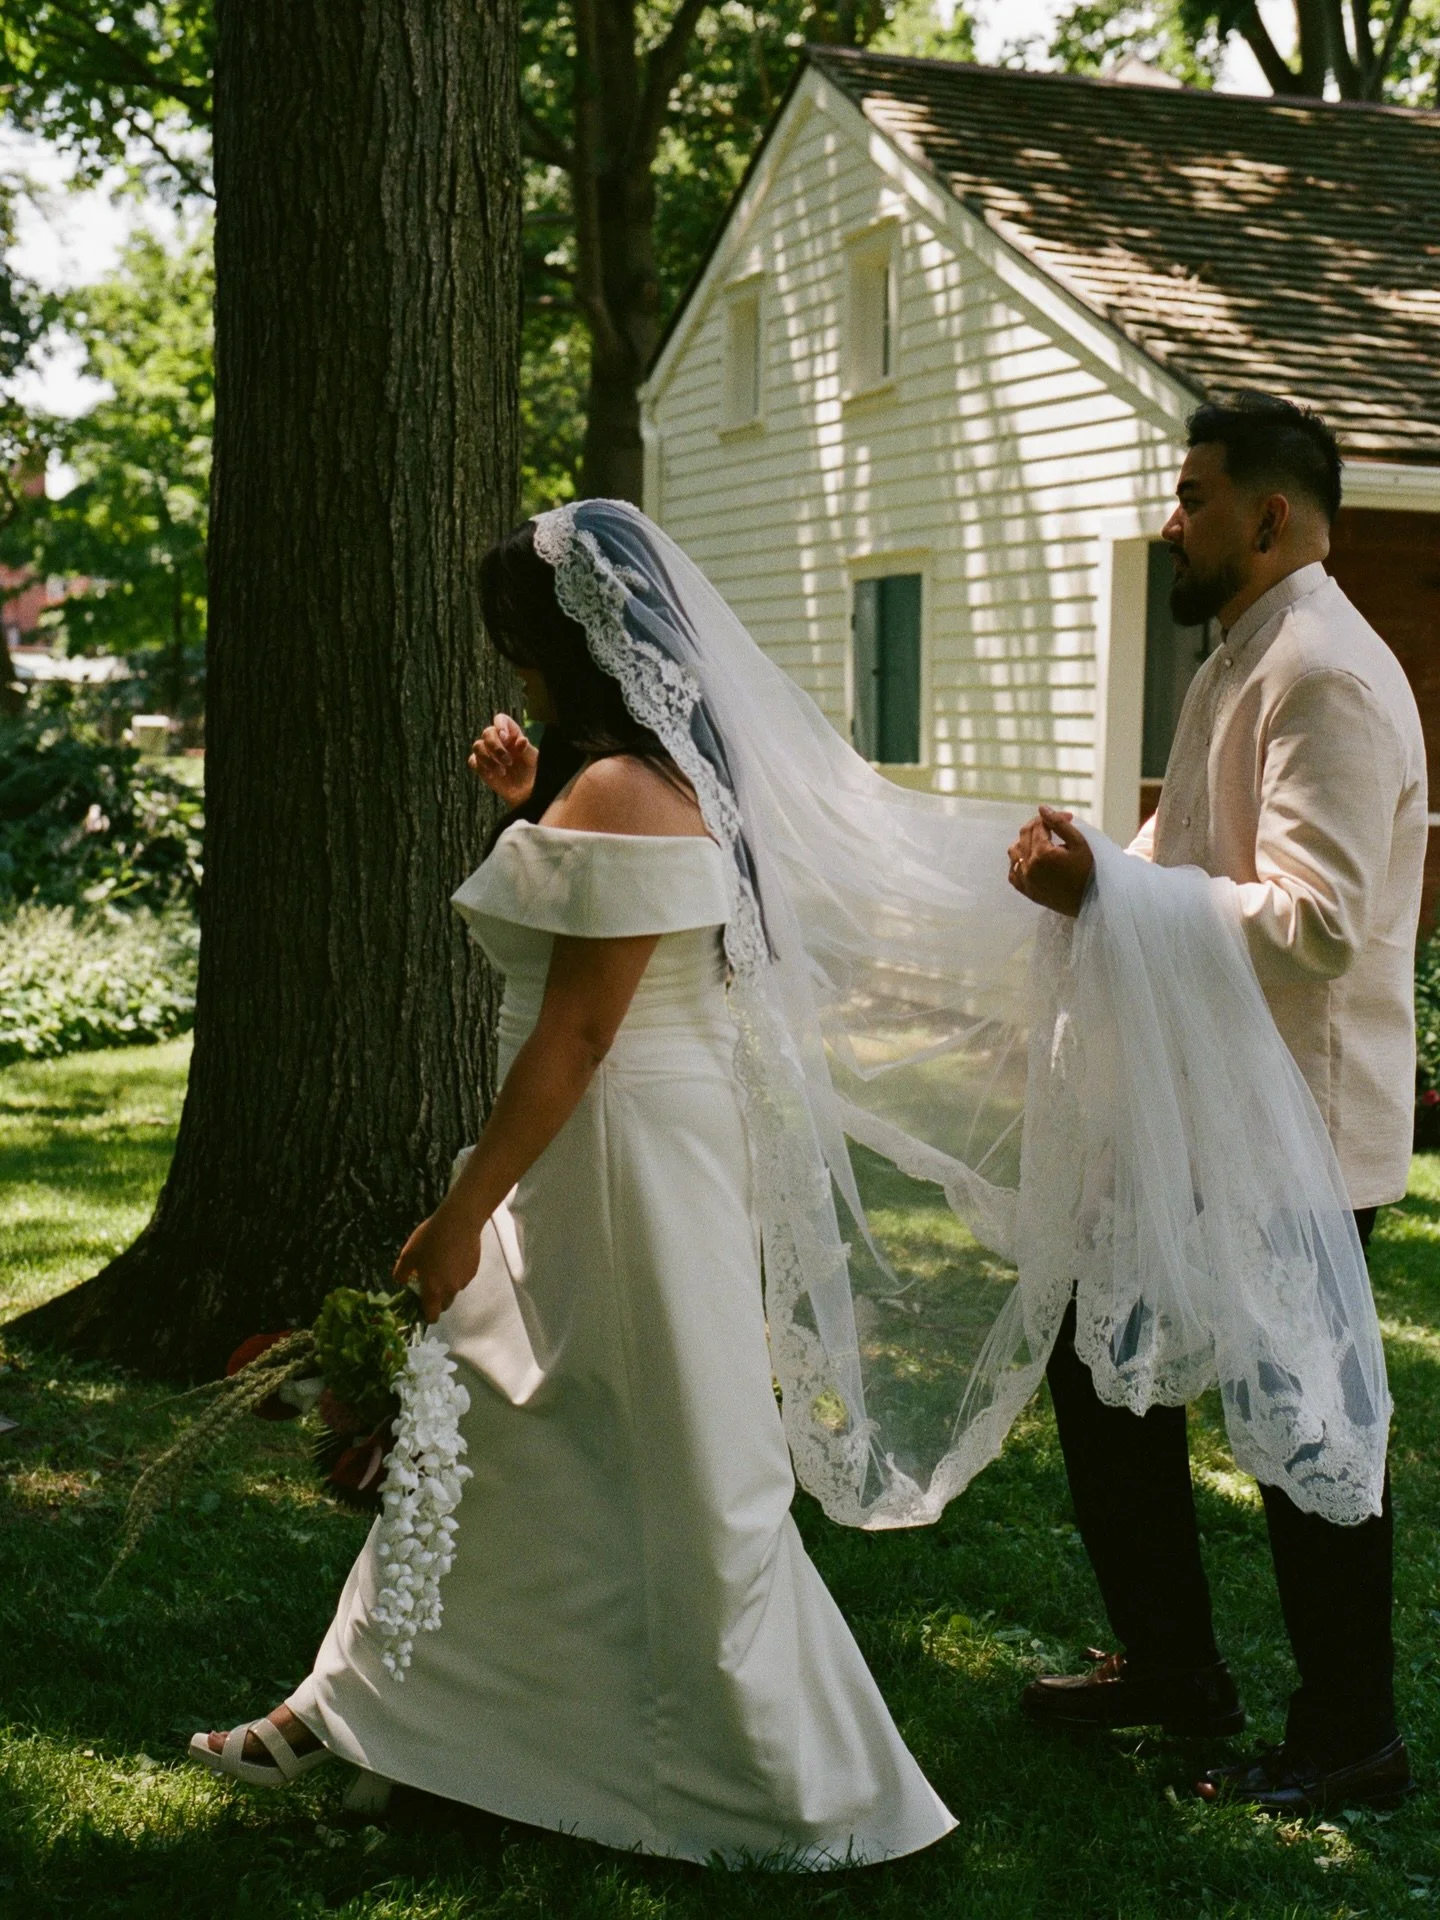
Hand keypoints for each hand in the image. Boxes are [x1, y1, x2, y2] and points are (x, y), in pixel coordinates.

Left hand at [392, 1200, 484, 1323]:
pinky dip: (457, 1273)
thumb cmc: (430, 1238)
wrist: (459, 1221)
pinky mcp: (473, 1270)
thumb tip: (402, 1282)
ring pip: (454, 1290)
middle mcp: (451, 1290)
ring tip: (441, 1263)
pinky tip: (452, 1256)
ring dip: (447, 1284)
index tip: (420, 1304)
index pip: (432, 1317)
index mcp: (433, 1290)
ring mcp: (464, 1281)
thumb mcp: (408, 1254)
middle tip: (429, 1281)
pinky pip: (463, 1278)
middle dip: (436, 1299)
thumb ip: (401, 1273)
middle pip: (444, 1305)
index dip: (425, 1315)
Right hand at [468, 712, 537, 807]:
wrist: (524, 790)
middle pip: (487, 733)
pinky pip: (473, 761)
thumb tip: (521, 740)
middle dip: (496, 747)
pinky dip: (482, 767)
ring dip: (488, 759)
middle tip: (508, 762)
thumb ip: (527, 749)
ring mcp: (487, 752)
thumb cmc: (531, 770)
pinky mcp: (480, 765)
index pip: (500, 719)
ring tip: (502, 772)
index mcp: (511, 734)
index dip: (500, 724)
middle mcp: (497, 740)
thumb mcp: (533, 759)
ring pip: (477, 746)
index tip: (505, 737)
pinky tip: (493, 775)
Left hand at [1007, 805, 1093, 917]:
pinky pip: (1013, 872)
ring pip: (1014, 852)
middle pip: (1024, 835)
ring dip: (1025, 842)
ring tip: (1042, 841)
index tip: (1066, 818)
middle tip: (1053, 826)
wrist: (1091, 900)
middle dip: (1038, 826)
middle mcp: (1029, 866)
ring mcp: (1025, 880)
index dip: (1051, 818)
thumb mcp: (1079, 843)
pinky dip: (1018, 862)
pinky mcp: (1025, 890)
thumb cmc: (1088, 870)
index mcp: (1042, 853)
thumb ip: (1059, 824)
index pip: (1038, 825)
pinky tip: (1031, 859)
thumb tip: (1041, 808)